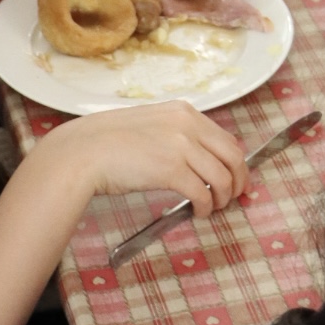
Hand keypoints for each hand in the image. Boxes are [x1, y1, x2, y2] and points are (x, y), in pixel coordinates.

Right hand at [49, 102, 249, 217]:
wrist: (84, 151)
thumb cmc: (110, 142)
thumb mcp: (151, 125)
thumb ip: (177, 134)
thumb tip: (199, 158)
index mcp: (183, 112)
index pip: (225, 138)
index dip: (236, 162)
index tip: (237, 177)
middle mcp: (188, 124)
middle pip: (232, 156)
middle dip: (239, 180)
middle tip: (236, 197)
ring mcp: (181, 146)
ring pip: (222, 177)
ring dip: (223, 198)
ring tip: (214, 208)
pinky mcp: (172, 170)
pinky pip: (203, 193)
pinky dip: (205, 207)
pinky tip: (198, 212)